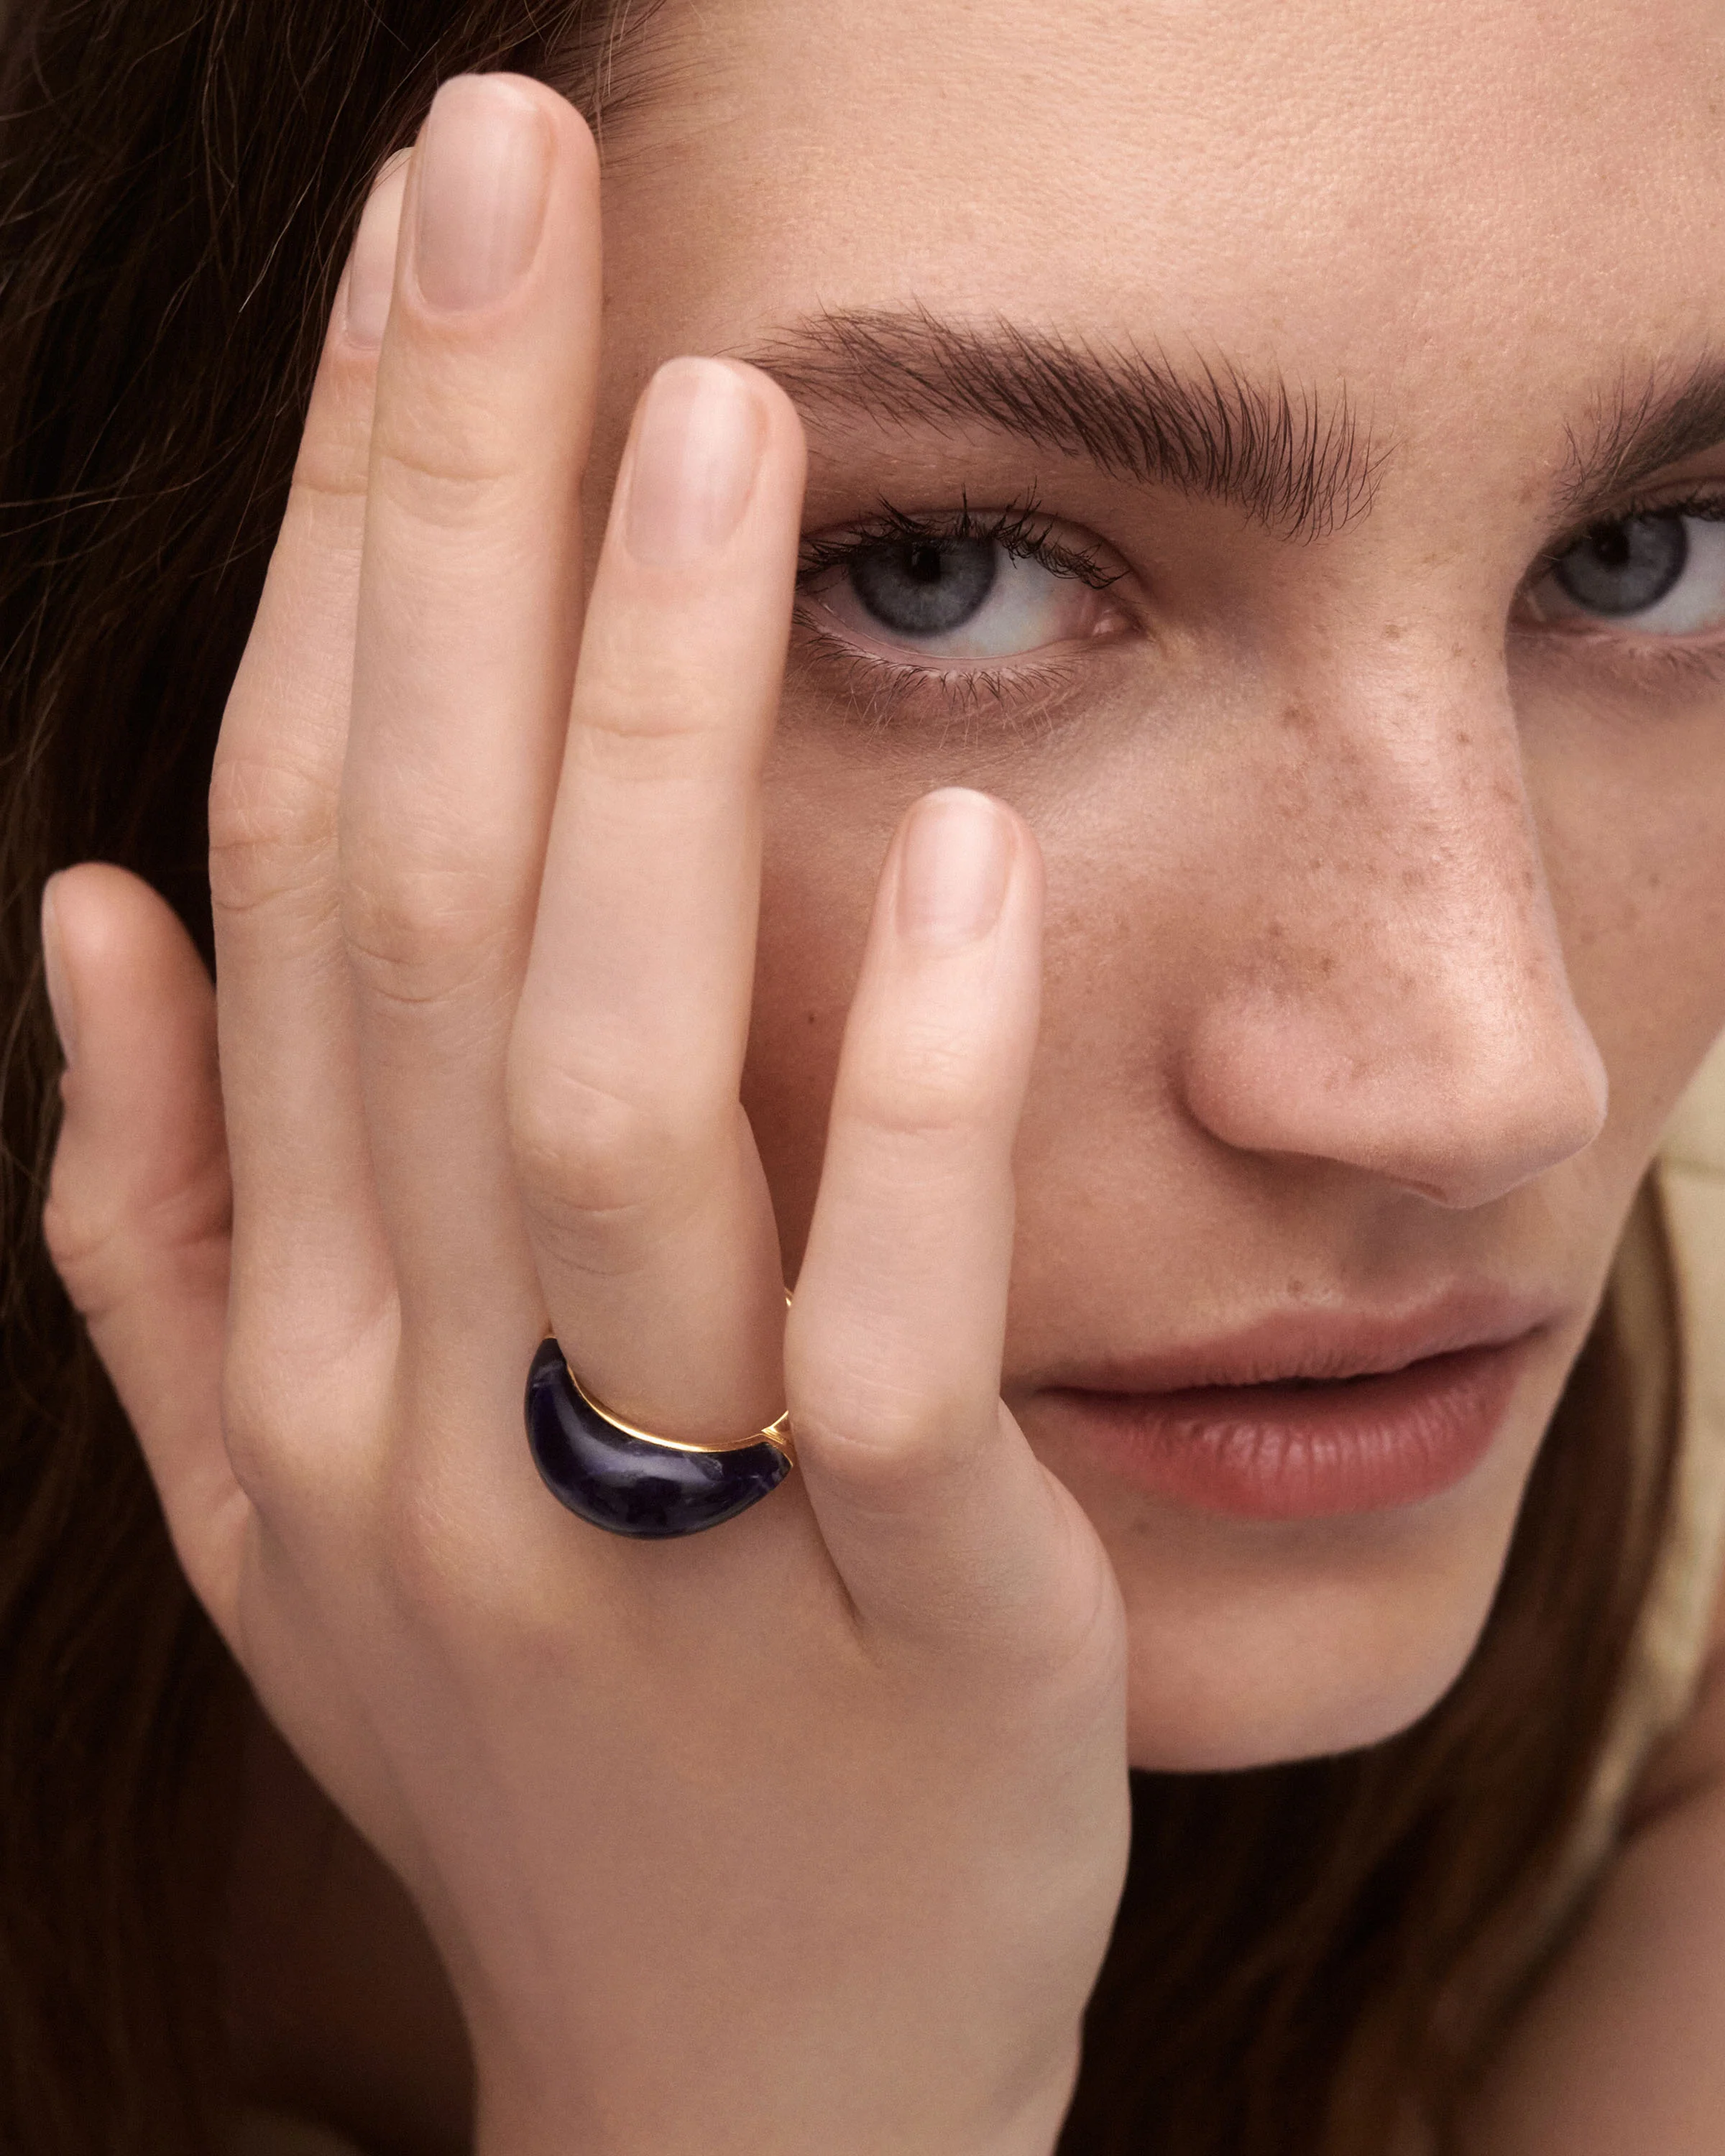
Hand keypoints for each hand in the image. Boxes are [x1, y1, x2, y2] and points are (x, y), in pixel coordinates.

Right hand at [41, 74, 1129, 2155]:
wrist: (728, 2080)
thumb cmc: (537, 1756)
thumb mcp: (283, 1517)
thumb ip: (163, 1217)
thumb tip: (82, 916)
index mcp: (292, 1340)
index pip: (292, 862)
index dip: (335, 547)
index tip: (410, 275)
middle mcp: (423, 1406)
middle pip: (417, 900)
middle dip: (448, 521)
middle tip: (507, 185)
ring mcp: (646, 1525)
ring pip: (616, 1082)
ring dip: (653, 737)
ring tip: (716, 425)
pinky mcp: (901, 1622)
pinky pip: (883, 1335)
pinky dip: (912, 1087)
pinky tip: (950, 844)